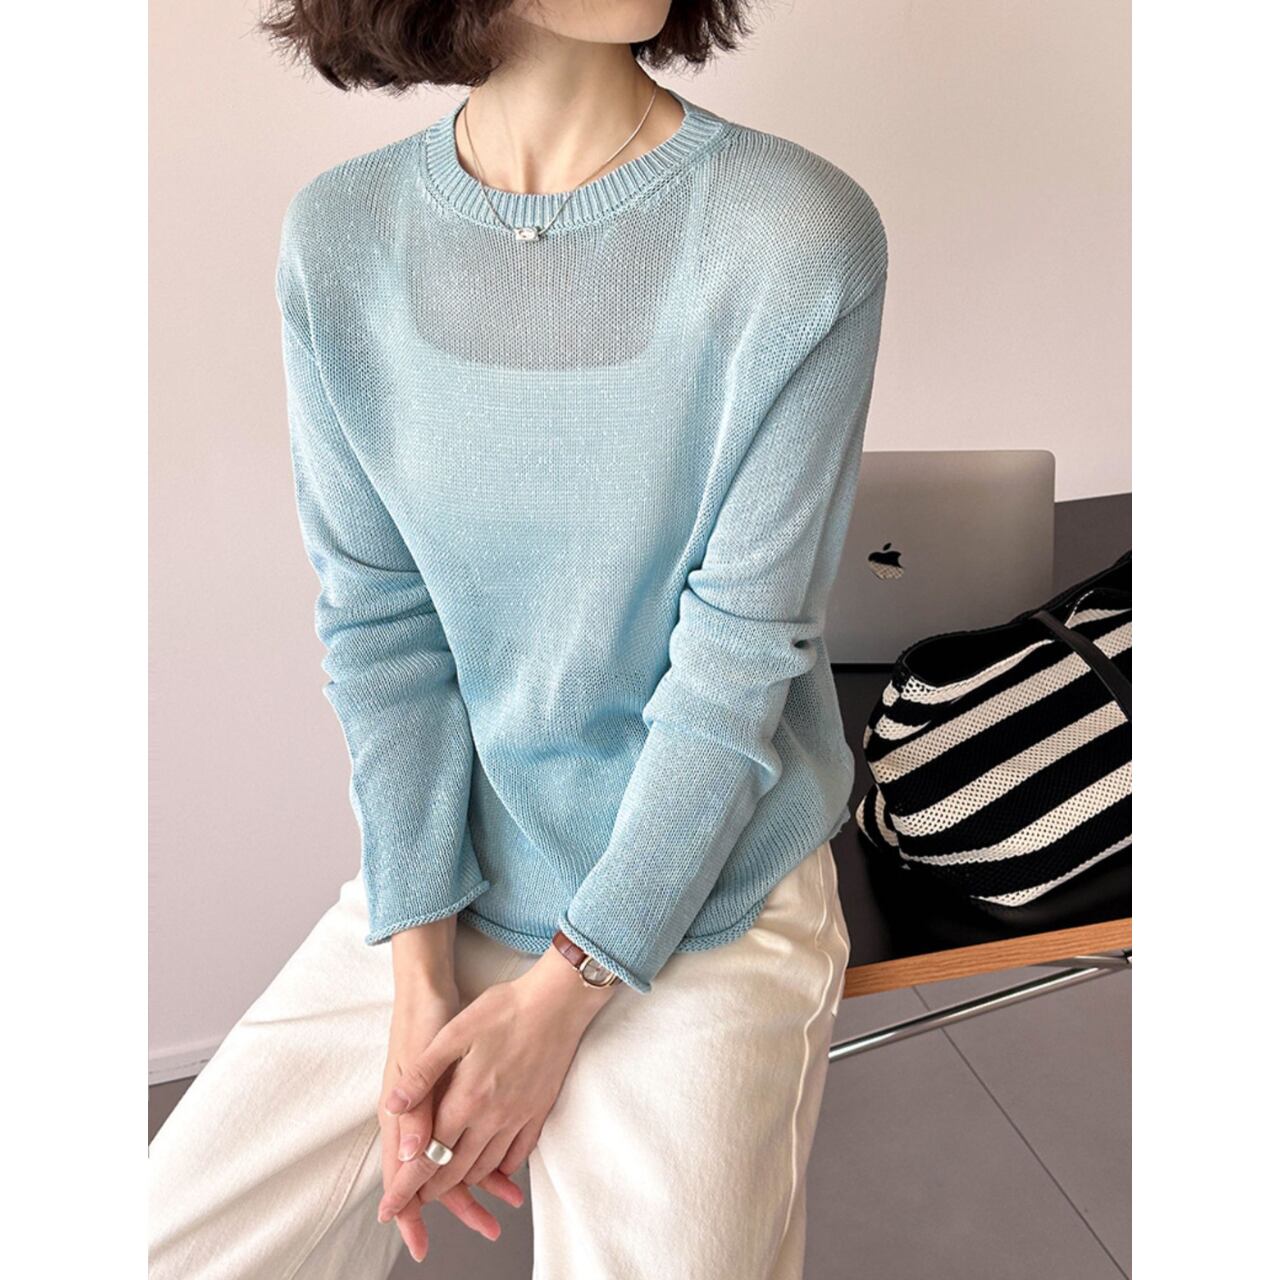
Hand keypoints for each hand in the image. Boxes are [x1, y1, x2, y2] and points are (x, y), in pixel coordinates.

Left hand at [378, 981, 525, 1261]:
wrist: (558, 1002)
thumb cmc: (503, 1010)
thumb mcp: (454, 1033)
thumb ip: (423, 1073)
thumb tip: (393, 1105)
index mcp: (467, 1098)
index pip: (429, 1154)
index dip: (406, 1185)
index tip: (389, 1210)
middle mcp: (493, 1117)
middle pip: (457, 1169)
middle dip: (433, 1190)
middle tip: (416, 1201)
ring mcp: (519, 1116)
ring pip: (487, 1166)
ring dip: (465, 1183)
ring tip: (450, 1188)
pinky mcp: (539, 1111)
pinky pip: (519, 1154)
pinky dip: (502, 1168)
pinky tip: (495, 1169)